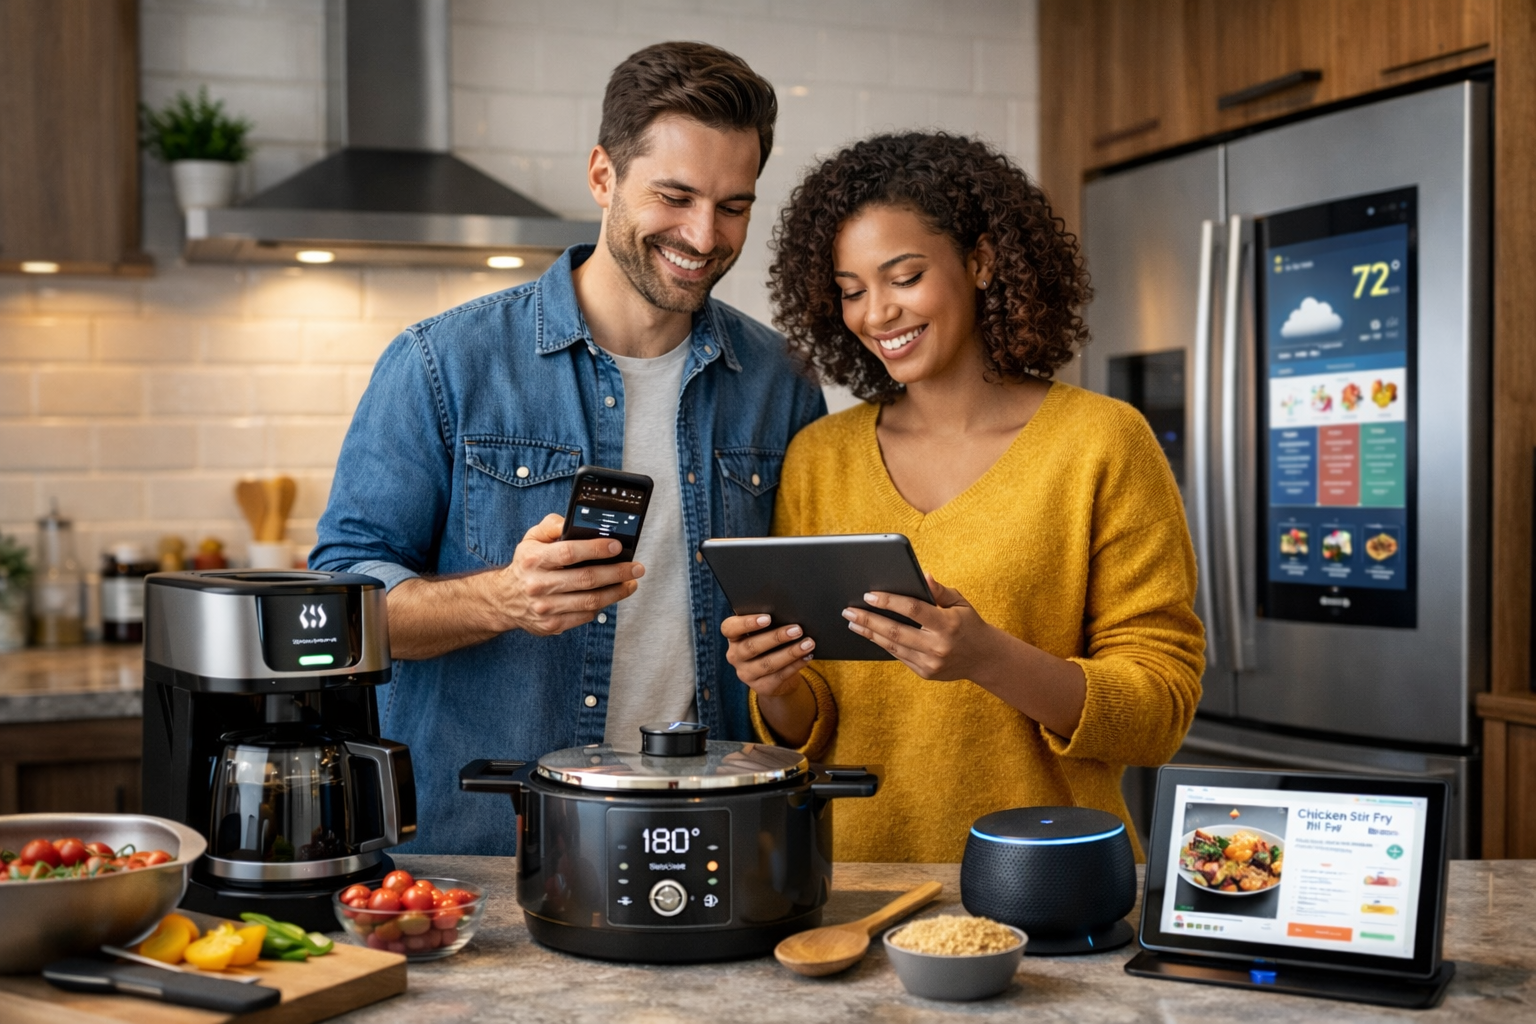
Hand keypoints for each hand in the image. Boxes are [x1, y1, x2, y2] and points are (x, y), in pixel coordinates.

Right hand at [495, 514, 644, 635]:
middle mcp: (538, 585)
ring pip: (589, 601)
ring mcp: (544, 608)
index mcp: (533, 559)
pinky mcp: (551, 625)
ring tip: (631, 582)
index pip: (569, 552)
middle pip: (586, 579)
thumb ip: (552, 525)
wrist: (505, 599)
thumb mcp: (532, 539)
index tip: (617, 546)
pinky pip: (584, 616)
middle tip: (637, 567)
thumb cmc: (526, 564)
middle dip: (617, 572)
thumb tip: (574, 521)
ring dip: (616, 592)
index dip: (596, 549)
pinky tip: (611, 595)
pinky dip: (602, 605)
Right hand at [722, 614, 815, 697]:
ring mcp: (746, 674)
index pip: (730, 628)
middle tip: (797, 629)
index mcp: (733, 637)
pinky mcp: (761, 687)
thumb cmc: (769, 644)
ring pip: (768, 663)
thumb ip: (770, 624)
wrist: (773, 676)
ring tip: (808, 643)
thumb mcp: (764, 633)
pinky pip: (779, 676)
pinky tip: (807, 656)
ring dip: (790, 653)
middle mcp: (735, 656)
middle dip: (776, 637)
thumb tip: (790, 615)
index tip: (767, 618)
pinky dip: (795, 665)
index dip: (747, 623)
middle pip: (752, 646)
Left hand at [841, 574, 1001, 679]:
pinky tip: (870, 634)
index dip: (889, 602)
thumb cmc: (969, 624)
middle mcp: (938, 646)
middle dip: (869, 619)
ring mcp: (931, 663)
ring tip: (853, 621)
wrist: (984, 658)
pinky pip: (899, 657)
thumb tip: (922, 575)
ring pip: (893, 646)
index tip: (869, 595)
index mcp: (947, 624)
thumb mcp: (960, 603)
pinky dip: (883, 644)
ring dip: (870, 633)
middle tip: (849, 610)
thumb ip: (939, 590)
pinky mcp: (925, 673)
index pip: (913, 610)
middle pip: (896, 631)